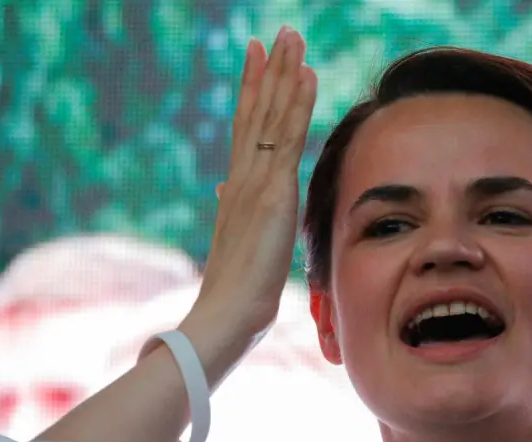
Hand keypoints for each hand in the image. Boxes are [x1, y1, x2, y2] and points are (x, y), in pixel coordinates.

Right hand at [190, 27, 316, 350]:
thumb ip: (234, 212)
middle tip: (275, 35)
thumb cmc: (234, 293)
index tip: (257, 60)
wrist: (226, 315)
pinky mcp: (273, 192)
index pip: (245, 130)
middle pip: (255, 112)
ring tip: (290, 37)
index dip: (252, 92)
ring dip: (283, 74)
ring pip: (270, 116)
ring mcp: (256, 182)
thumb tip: (224, 192)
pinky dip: (297, 104)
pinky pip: (288, 138)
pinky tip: (307, 75)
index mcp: (236, 190)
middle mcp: (242, 178)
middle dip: (267, 71)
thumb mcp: (237, 243)